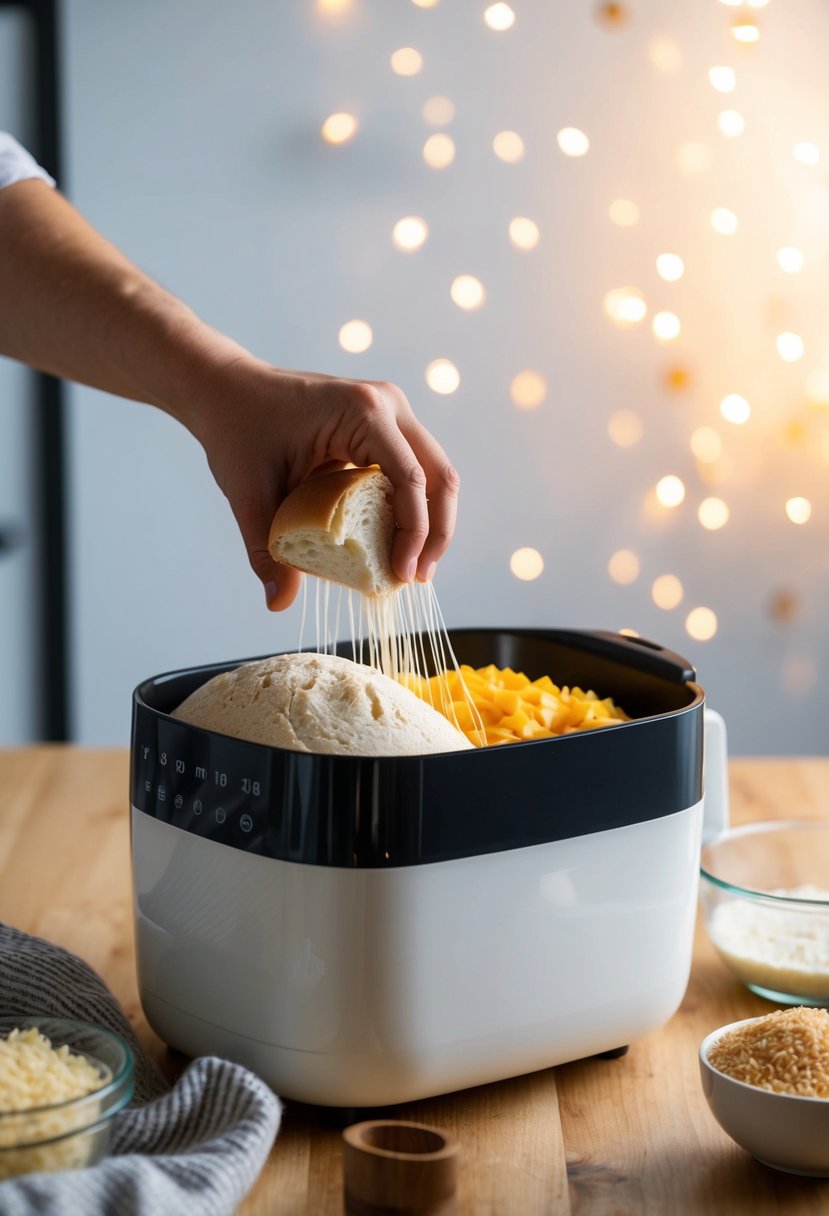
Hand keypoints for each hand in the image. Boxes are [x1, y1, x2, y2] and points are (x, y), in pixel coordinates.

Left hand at [190, 357, 459, 609]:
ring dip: (430, 522)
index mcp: (362, 412)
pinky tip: (397, 544)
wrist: (228, 390)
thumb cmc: (237, 430)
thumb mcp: (248, 492)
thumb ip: (265, 548)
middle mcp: (386, 405)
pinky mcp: (384, 426)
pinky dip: (413, 508)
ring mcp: (389, 413)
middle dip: (435, 533)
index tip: (399, 575)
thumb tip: (278, 602)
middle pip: (439, 475)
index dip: (414, 532)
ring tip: (412, 569)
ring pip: (435, 473)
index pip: (410, 477)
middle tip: (416, 579)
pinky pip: (414, 469)